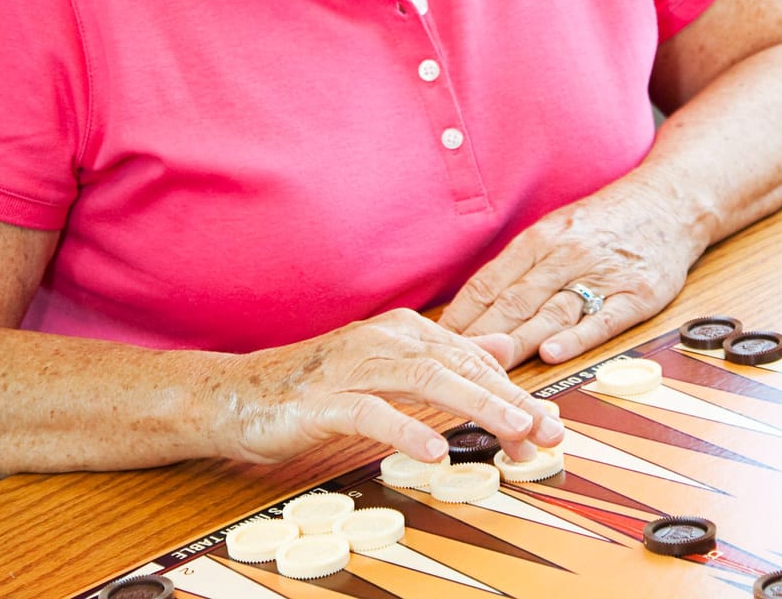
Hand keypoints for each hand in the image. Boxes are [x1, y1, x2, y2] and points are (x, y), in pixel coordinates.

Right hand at [213, 309, 562, 464]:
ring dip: (475, 406)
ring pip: (426, 380)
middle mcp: (384, 340)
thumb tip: (500, 350)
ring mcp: (352, 367)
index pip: (473, 361)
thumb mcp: (387, 367)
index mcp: (405, 332)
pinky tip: (434, 449)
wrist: (234, 394)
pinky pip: (370, 412)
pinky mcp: (322, 400)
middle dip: (510, 401)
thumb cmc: (314, 386)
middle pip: (460, 367)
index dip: (513, 394)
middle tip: (546, 431)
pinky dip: (405, 428)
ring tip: (512, 432)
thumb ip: (445, 358)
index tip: (546, 426)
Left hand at [438, 186, 699, 367]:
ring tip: (491, 369)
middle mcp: (567, 254)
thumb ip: (520, 268)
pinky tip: (554, 352)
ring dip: (518, 343)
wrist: (671, 201)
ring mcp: (602, 274)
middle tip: (449, 368)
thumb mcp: (557, 229)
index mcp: (541, 238)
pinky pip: (603, 318)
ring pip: (551, 312)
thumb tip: (474, 308)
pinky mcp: (637, 293)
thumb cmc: (608, 221)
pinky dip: (577, 337)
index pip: (489, 283)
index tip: (433, 346)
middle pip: (514, 302)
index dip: (459, 318)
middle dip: (479, 338)